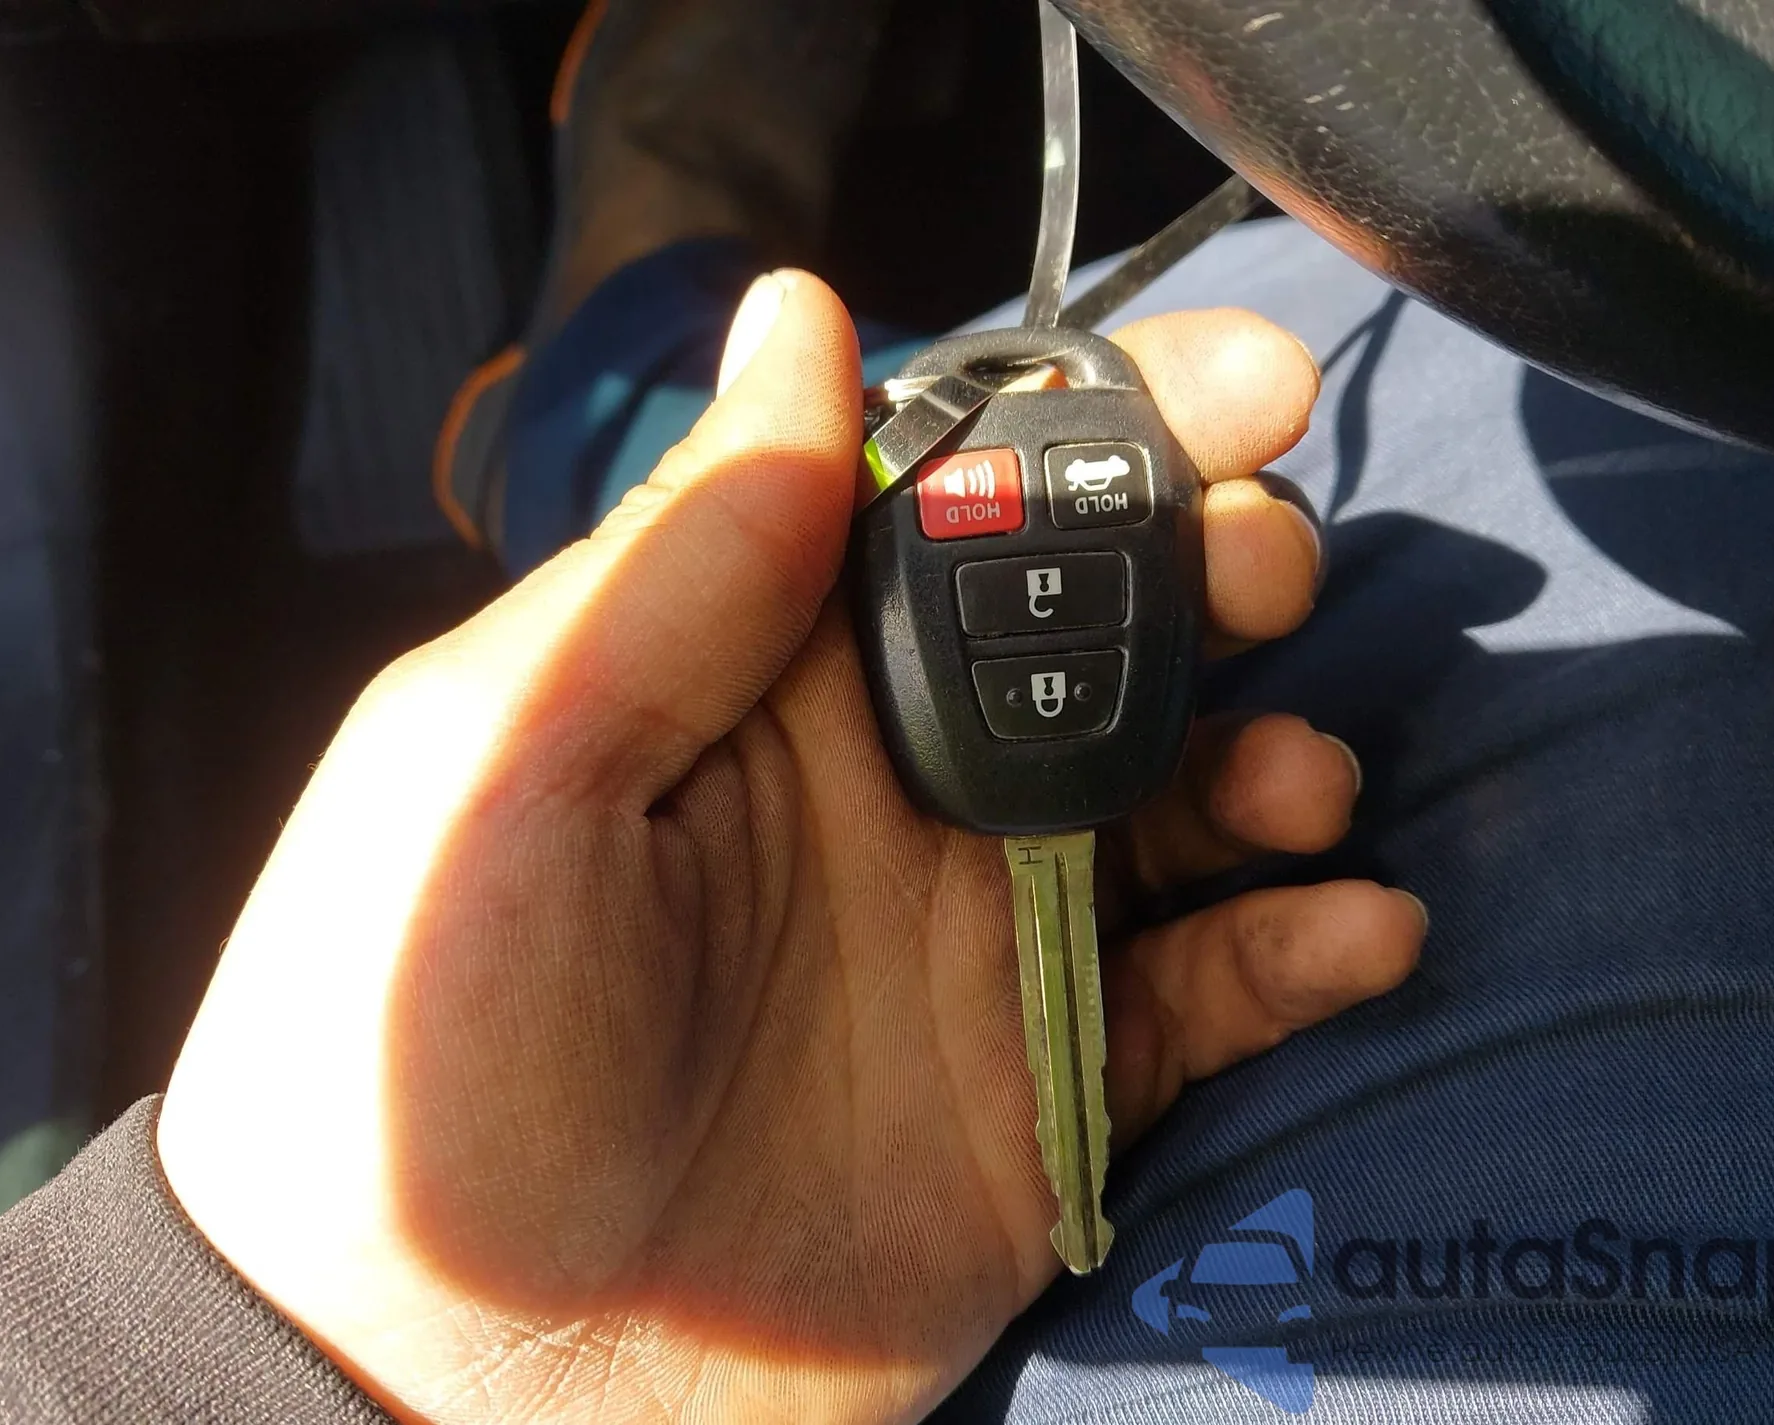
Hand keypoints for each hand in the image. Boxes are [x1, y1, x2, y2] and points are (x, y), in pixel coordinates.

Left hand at [157, 273, 1424, 1423]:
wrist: (445, 1379)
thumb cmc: (416, 1048)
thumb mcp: (506, 767)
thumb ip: (682, 561)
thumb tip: (799, 316)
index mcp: (760, 678)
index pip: (954, 497)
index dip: (1097, 422)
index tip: (1239, 384)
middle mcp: (886, 788)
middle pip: (1095, 629)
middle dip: (1212, 566)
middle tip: (1271, 563)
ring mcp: (974, 942)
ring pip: (1178, 803)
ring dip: (1272, 759)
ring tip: (1298, 774)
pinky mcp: (1041, 1098)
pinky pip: (1205, 1002)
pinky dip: (1301, 953)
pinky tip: (1357, 930)